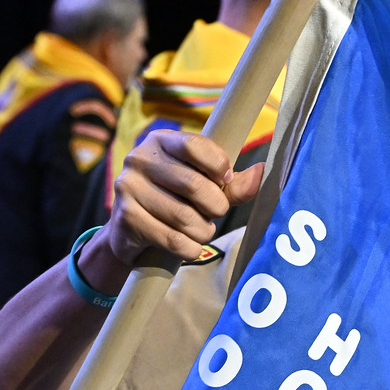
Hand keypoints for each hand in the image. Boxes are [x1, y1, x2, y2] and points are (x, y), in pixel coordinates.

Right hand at [96, 128, 264, 273]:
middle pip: (194, 185)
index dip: (219, 167)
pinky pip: (173, 240)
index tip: (225, 182)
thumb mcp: (204, 186)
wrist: (131, 233)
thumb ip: (233, 183)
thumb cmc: (175, 201)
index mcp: (161, 141)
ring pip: (184, 217)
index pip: (195, 145)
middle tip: (214, 213)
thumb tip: (263, 172)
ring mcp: (128, 188)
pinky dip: (190, 248)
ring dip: (203, 231)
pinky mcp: (126, 218)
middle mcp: (139, 159)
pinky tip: (188, 245)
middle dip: (215, 206)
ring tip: (201, 230)